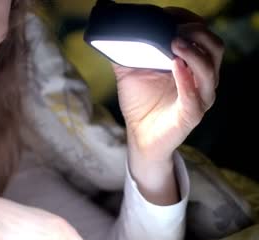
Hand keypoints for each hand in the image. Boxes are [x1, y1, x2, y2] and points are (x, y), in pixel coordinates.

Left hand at [113, 8, 223, 161]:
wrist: (140, 137)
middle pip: (215, 48)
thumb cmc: (140, 104)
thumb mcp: (130, 72)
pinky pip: (194, 96)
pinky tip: (175, 66)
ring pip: (209, 70)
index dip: (191, 22)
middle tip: (175, 29)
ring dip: (193, 53)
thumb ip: (126, 51)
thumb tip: (112, 31)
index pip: (204, 37)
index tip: (171, 14)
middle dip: (197, 34)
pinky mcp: (191, 115)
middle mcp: (203, 80)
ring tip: (174, 42)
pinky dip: (185, 79)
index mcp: (194, 66)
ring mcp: (200, 98)